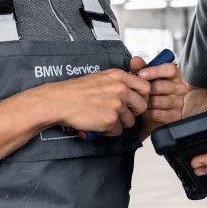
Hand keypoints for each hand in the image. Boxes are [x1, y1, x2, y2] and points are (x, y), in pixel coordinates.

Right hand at [33, 69, 149, 136]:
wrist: (60, 101)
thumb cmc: (77, 90)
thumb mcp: (101, 77)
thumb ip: (119, 81)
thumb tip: (134, 89)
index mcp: (119, 77)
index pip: (146, 87)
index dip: (141, 96)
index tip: (134, 101)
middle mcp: (121, 90)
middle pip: (142, 106)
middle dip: (133, 112)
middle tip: (120, 113)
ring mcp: (116, 105)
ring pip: (130, 121)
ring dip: (119, 123)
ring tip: (104, 117)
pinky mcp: (110, 121)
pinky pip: (118, 131)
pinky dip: (109, 131)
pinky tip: (98, 123)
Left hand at [130, 56, 187, 128]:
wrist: (152, 113)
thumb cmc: (150, 91)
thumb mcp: (145, 78)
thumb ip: (140, 67)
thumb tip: (135, 60)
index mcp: (175, 75)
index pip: (170, 69)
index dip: (155, 71)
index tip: (141, 74)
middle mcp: (180, 88)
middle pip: (160, 86)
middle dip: (145, 89)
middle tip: (137, 91)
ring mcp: (179, 103)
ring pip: (157, 101)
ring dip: (145, 102)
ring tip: (141, 101)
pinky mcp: (175, 116)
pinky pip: (156, 113)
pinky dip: (147, 113)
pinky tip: (145, 111)